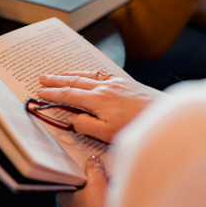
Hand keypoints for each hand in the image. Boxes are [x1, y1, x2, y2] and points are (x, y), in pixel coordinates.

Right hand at [38, 71, 164, 141]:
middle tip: (42, 77)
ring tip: (58, 74)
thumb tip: (71, 118)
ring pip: (86, 75)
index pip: (68, 95)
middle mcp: (104, 87)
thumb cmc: (137, 126)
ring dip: (70, 74)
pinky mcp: (124, 82)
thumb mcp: (108, 133)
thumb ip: (85, 125)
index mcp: (97, 99)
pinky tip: (86, 74)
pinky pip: (99, 74)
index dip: (52, 93)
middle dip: (56, 80)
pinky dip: (87, 73)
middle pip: (74, 81)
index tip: (41, 92)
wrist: (164, 114)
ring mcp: (115, 82)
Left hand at [57, 155, 106, 206]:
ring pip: (83, 197)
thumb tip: (93, 160)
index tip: (85, 160)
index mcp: (61, 194)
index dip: (77, 167)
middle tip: (97, 169)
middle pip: (76, 185)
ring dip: (93, 189)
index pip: (67, 175)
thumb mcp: (97, 183)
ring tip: (104, 182)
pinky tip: (105, 197)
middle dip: (88, 178)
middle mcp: (64, 206)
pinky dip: (96, 201)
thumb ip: (94, 168)